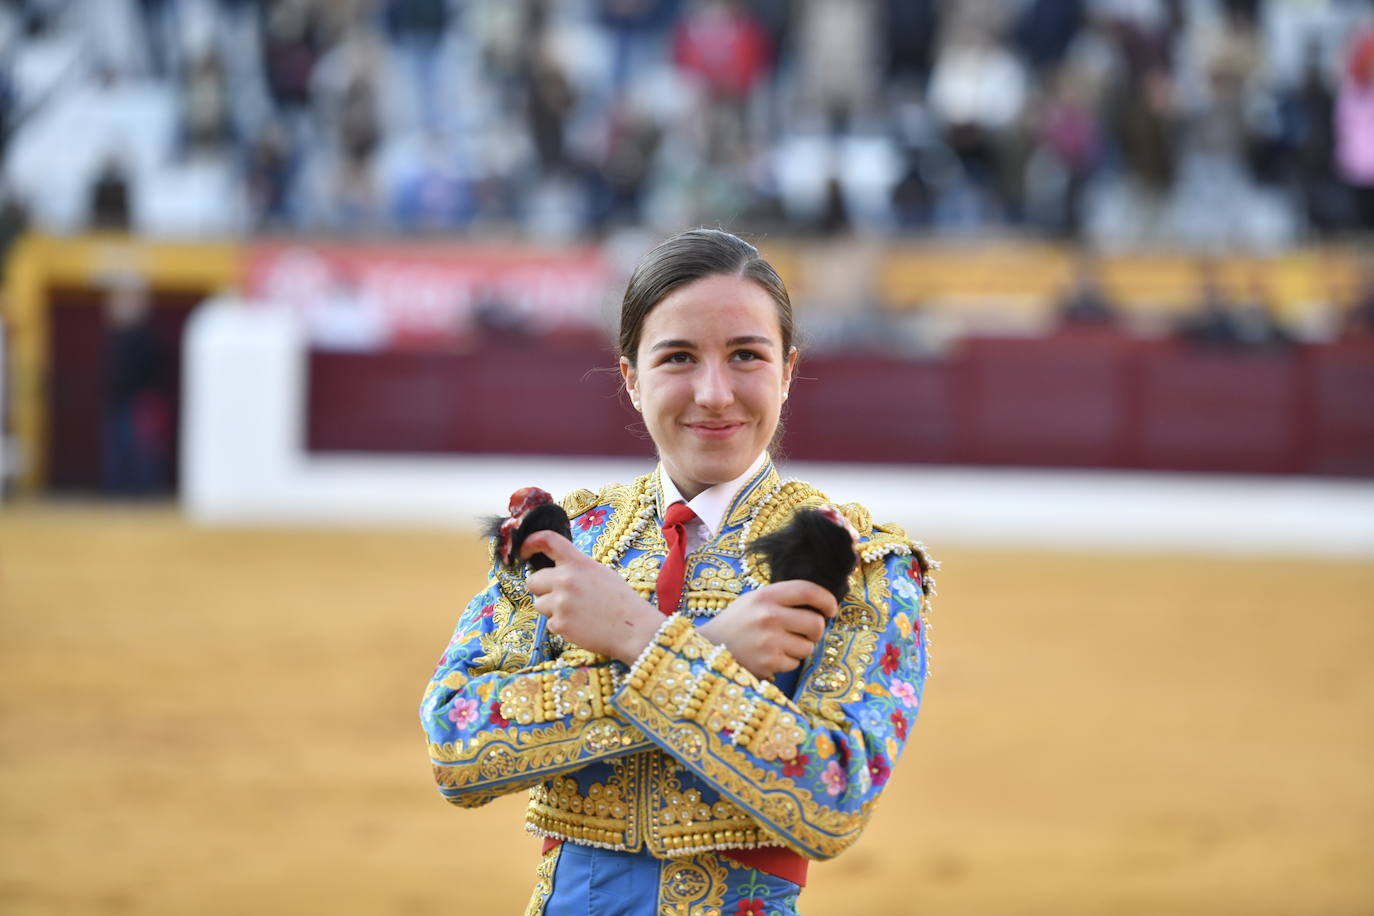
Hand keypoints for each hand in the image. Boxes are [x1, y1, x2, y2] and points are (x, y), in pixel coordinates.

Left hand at [521, 530, 663, 664]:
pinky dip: (562, 626)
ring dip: (551, 609)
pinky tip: (581, 626)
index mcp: (578, 563)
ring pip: (539, 604)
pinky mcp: (559, 624)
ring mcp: (561, 603)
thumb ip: (576, 569)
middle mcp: (565, 579)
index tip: (523, 550)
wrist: (634, 629)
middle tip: (561, 597)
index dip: (530, 542)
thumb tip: (554, 571)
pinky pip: (550, 623)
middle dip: (542, 589)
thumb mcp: (601, 573)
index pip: (548, 540)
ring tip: (577, 613)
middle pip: (532, 581)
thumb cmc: (621, 601)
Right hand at [697, 581, 836, 679]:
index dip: (826, 600)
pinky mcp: (768, 663)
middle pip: (816, 623)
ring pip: (808, 647)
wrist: (708, 648)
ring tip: (780, 645)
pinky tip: (770, 656)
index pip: (808, 591)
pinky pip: (794, 664)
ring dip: (800, 648)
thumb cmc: (737, 622)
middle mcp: (768, 616)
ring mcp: (769, 641)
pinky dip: (786, 662)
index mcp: (766, 595)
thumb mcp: (754, 600)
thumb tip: (820, 606)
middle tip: (807, 632)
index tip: (831, 609)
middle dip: (816, 630)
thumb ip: (783, 599)